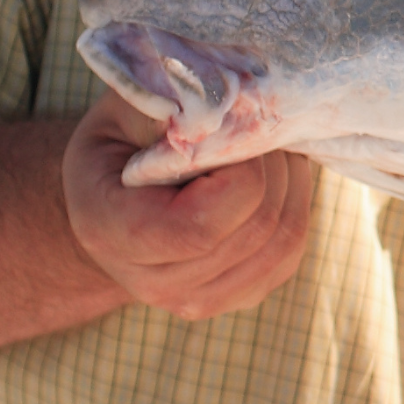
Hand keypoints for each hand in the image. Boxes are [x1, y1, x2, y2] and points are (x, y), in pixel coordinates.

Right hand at [60, 94, 316, 320]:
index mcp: (108, 231)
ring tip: (268, 148)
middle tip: (260, 127)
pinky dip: (295, 207)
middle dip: (274, 167)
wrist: (117, 194)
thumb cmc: (123, 138)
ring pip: (282, 243)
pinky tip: (272, 177)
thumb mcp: (129, 107)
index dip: (241, 173)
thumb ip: (168, 104)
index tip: (233, 130)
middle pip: (255, 228)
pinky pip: (290, 254)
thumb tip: (219, 104)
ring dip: (292, 184)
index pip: (201, 225)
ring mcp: (194, 299)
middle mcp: (149, 282)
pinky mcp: (236, 296)